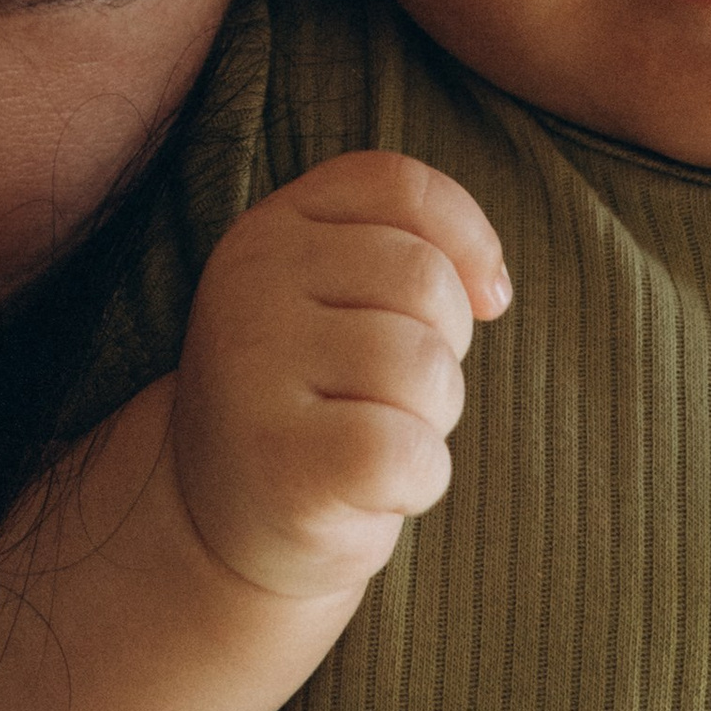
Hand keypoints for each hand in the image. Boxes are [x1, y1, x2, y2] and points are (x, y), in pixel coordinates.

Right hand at [169, 150, 509, 604]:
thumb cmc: (312, 400)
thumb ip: (409, 248)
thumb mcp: (338, 296)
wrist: (217, 522)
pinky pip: (409, 451)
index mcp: (267, 231)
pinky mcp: (281, 461)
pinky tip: (368, 490)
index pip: (399, 188)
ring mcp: (254, 373)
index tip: (481, 301)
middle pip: (426, 281)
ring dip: (429, 419)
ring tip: (368, 438)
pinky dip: (418, 481)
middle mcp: (249, 286)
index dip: (467, 239)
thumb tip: (493, 290)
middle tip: (381, 395)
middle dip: (442, 348)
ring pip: (425, 368)